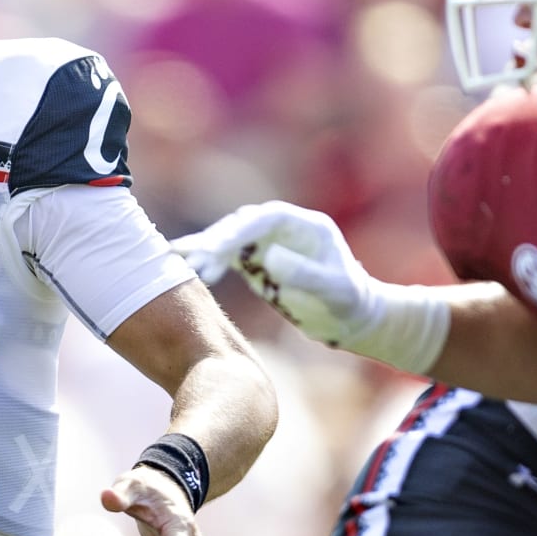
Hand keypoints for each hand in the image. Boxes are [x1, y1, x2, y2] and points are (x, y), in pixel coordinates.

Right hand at [171, 201, 377, 348]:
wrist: (350, 318)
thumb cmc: (348, 301)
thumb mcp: (333, 289)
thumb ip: (305, 273)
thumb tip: (270, 257)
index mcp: (304, 225)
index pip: (266, 218)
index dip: (241, 229)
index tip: (219, 247)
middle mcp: (282, 228)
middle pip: (242, 226)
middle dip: (218, 240)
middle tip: (197, 258)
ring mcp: (266, 243)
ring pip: (229, 239)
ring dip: (208, 251)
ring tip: (187, 265)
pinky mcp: (254, 262)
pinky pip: (226, 256)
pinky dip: (207, 261)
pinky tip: (185, 266)